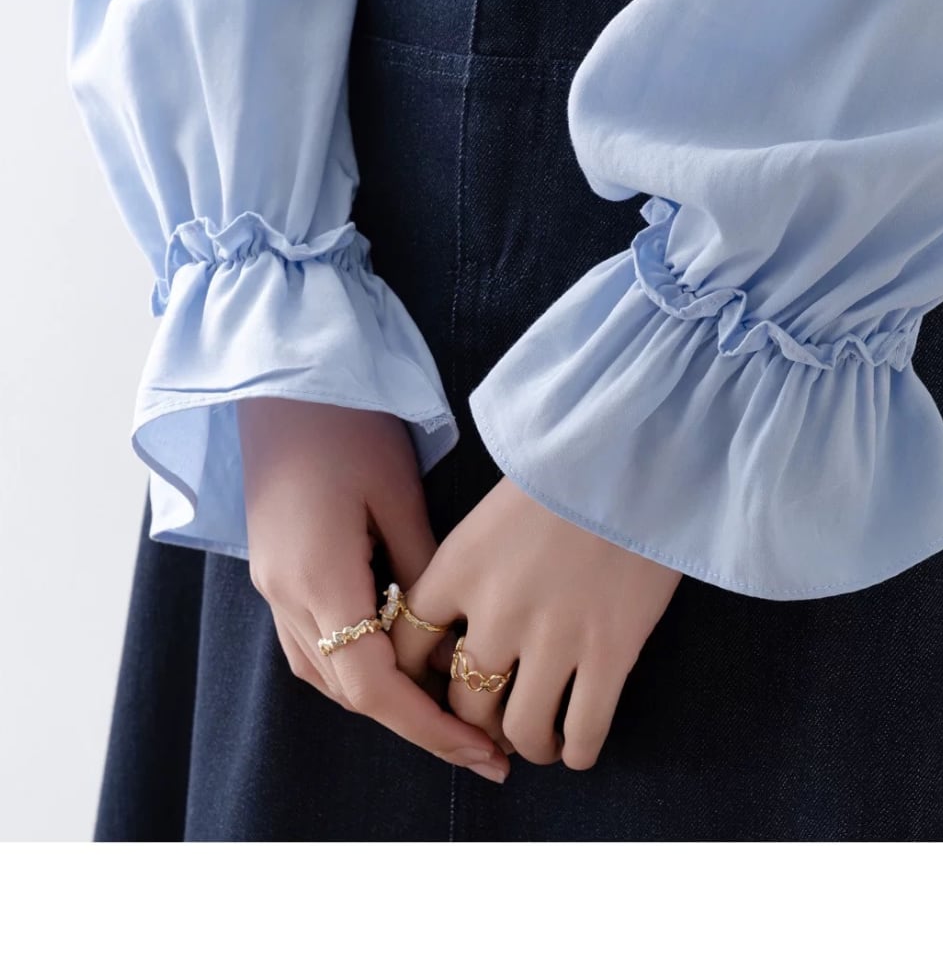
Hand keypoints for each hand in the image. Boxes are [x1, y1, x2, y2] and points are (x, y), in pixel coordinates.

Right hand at [236, 396, 509, 782]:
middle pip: (348, 692)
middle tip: (483, 745)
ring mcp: (272, 585)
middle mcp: (284, 596)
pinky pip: (314, 644)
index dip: (428, 728)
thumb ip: (424, 572)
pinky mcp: (276, 570)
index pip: (371, 687)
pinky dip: (358, 665)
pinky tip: (403, 660)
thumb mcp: (399, 495)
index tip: (482, 753)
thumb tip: (453, 632)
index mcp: (317, 579)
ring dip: (385, 701)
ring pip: (326, 675)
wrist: (284, 376)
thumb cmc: (348, 424)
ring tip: (453, 710)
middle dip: (415, 724)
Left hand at [389, 474, 681, 770]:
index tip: (435, 684)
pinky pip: (585, 730)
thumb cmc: (568, 466)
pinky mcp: (610, 651)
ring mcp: (554, 637)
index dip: (415, 677)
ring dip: (527, 744)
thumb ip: (470, 563)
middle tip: (495, 722)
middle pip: (462, 700)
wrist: (639, 449)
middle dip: (475, 722)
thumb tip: (464, 620)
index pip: (406, 644)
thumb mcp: (495, 507)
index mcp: (459, 567)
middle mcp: (496, 611)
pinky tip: (579, 747)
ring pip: (521, 728)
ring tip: (540, 742)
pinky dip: (578, 750)